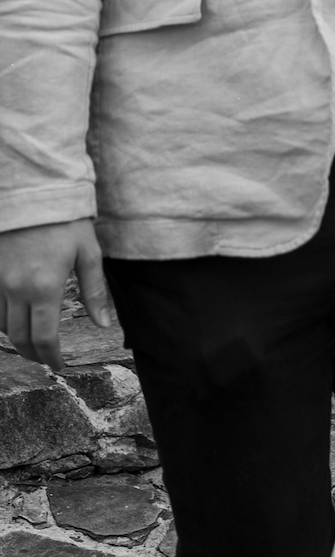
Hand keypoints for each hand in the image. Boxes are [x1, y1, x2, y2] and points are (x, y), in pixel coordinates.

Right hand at [0, 219, 110, 369]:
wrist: (33, 191)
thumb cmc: (66, 220)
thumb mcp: (88, 253)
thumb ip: (93, 292)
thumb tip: (103, 324)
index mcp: (44, 287)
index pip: (44, 338)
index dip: (51, 357)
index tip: (59, 365)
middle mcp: (17, 288)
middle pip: (18, 338)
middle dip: (33, 354)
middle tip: (47, 359)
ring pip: (3, 325)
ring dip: (18, 340)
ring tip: (34, 343)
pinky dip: (4, 321)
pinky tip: (17, 321)